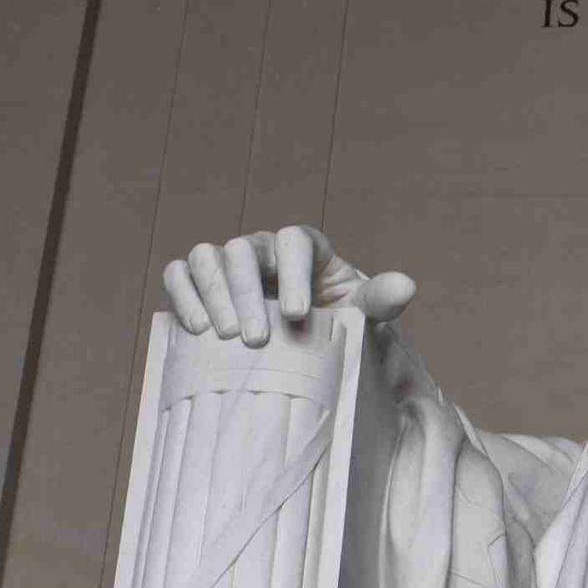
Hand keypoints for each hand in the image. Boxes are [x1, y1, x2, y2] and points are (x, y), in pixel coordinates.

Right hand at [161, 225, 416, 345]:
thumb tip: (407, 286)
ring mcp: (228, 263)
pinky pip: (180, 274)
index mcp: (304, 247)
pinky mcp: (201, 284)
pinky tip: (197, 328)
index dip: (293, 272)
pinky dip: (183, 294)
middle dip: (247, 293)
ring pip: (207, 257)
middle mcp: (262, 248)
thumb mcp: (361, 314)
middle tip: (257, 338)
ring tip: (225, 336)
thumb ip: (380, 300)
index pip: (293, 241)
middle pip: (244, 250)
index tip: (298, 314)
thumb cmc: (337, 323)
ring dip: (213, 294)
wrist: (308, 346)